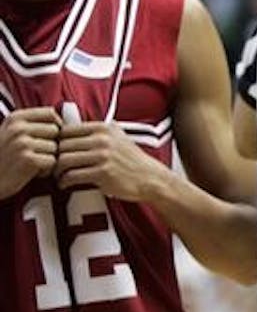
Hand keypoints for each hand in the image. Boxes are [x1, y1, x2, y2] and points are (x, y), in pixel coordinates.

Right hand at [0, 107, 61, 199]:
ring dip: (48, 158)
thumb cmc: (2, 158)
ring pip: (55, 147)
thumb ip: (32, 124)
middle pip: (56, 131)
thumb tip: (65, 121)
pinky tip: (30, 173)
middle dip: (51, 144)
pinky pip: (52, 161)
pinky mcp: (28, 160)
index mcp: (15, 118)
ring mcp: (23, 144)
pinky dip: (45, 170)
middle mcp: (19, 128)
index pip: (51, 113)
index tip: (50, 137)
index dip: (56, 126)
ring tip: (30, 164)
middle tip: (35, 155)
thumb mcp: (10, 133)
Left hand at [54, 122, 168, 202]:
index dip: (56, 142)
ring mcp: (103, 155)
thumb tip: (68, 130)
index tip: (56, 152)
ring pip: (64, 160)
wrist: (149, 178)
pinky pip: (71, 176)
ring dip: (56, 171)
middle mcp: (103, 139)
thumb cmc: (130, 160)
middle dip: (54, 158)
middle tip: (52, 167)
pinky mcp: (102, 173)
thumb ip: (96, 132)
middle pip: (62, 145)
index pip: (66, 130)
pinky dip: (63, 182)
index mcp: (104, 128)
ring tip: (58, 176)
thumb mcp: (117, 137)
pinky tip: (65, 184)